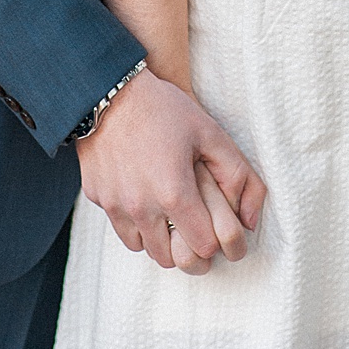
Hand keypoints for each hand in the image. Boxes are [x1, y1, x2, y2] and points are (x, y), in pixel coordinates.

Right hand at [74, 69, 266, 273]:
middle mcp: (141, 207)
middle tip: (199, 233)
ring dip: (161, 240)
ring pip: (143, 248)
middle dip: (189, 251)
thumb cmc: (166, 109)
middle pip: (170, 258)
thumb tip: (251, 219)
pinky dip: (137, 225)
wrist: (110, 90)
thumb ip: (238, 175)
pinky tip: (149, 202)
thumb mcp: (211, 134)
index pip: (202, 247)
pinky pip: (121, 228)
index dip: (218, 245)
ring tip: (175, 219)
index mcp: (174, 192)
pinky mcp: (97, 198)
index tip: (222, 234)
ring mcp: (115, 205)